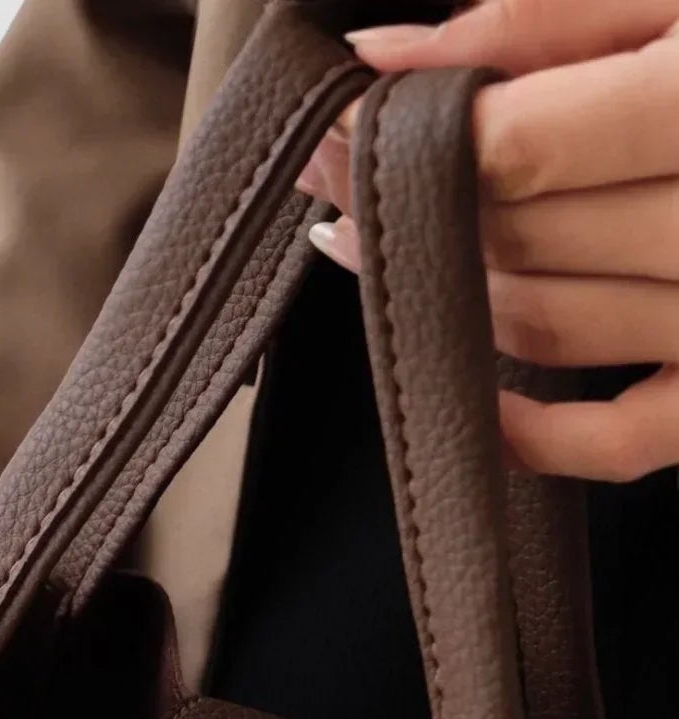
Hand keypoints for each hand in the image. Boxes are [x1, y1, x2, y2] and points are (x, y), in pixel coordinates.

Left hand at [298, 0, 678, 479]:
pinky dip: (529, 430)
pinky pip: (614, 442)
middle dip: (408, 204)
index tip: (336, 122)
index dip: (406, 137)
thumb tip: (391, 55)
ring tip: (389, 242)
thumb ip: (556, 10)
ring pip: (539, 323)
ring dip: (447, 288)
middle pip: (516, 234)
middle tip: (339, 170)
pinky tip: (475, 386)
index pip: (520, 145)